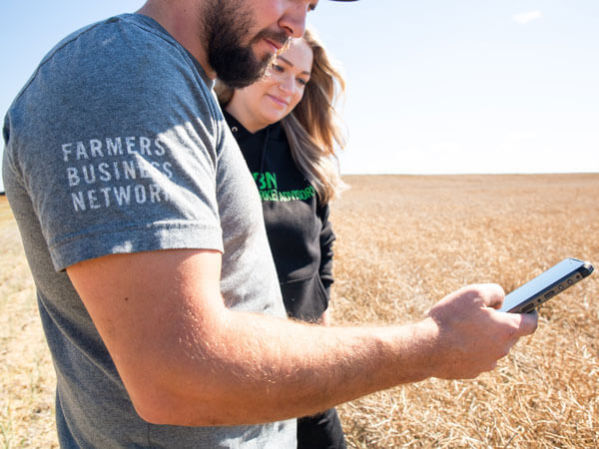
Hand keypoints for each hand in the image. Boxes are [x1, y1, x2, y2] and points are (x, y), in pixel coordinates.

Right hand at [423, 284, 537, 379]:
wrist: (426, 348)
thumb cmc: (451, 318)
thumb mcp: (474, 292)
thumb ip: (495, 292)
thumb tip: (501, 301)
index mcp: (507, 330)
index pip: (531, 323)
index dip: (530, 312)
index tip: (526, 306)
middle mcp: (502, 350)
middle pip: (509, 335)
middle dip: (500, 324)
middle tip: (483, 313)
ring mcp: (487, 364)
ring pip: (491, 347)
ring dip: (483, 337)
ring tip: (463, 326)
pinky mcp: (471, 372)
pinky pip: (475, 357)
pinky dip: (469, 349)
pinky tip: (454, 340)